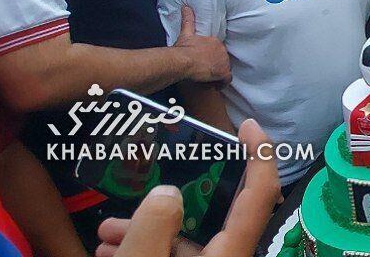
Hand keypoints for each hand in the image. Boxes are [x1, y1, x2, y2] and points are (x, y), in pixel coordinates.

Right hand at [97, 119, 281, 256]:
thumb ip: (154, 224)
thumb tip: (167, 192)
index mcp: (230, 253)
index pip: (260, 194)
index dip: (259, 156)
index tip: (247, 126)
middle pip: (215, 212)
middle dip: (177, 194)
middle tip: (154, 176)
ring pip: (184, 238)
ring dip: (147, 227)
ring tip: (109, 227)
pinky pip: (172, 256)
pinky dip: (144, 248)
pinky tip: (109, 247)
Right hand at [175, 6, 229, 84]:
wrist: (184, 60)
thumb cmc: (183, 48)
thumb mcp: (186, 33)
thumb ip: (188, 20)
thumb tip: (186, 7)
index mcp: (215, 41)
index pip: (218, 50)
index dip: (212, 57)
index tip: (206, 61)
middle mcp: (222, 50)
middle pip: (222, 59)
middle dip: (216, 65)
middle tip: (207, 70)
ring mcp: (223, 61)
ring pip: (225, 69)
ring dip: (219, 74)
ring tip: (210, 78)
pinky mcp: (222, 72)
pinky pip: (227, 79)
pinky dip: (222, 82)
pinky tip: (215, 85)